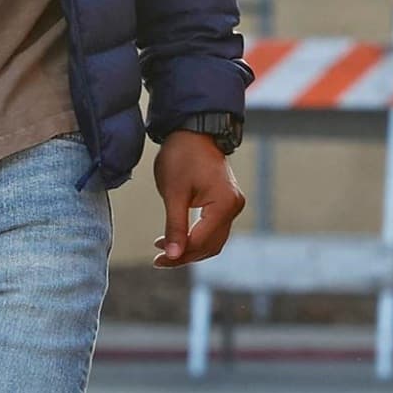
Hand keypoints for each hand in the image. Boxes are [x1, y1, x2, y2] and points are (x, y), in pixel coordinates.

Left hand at [151, 129, 246, 266]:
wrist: (194, 132)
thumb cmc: (182, 157)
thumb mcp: (173, 193)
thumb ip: (175, 226)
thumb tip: (172, 256)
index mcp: (224, 204)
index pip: (201, 241)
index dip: (179, 254)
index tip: (157, 260)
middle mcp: (234, 206)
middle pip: (210, 244)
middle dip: (185, 255)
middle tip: (159, 260)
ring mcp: (233, 204)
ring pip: (213, 240)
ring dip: (191, 248)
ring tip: (164, 251)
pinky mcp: (227, 202)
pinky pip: (214, 228)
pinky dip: (196, 237)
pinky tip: (177, 238)